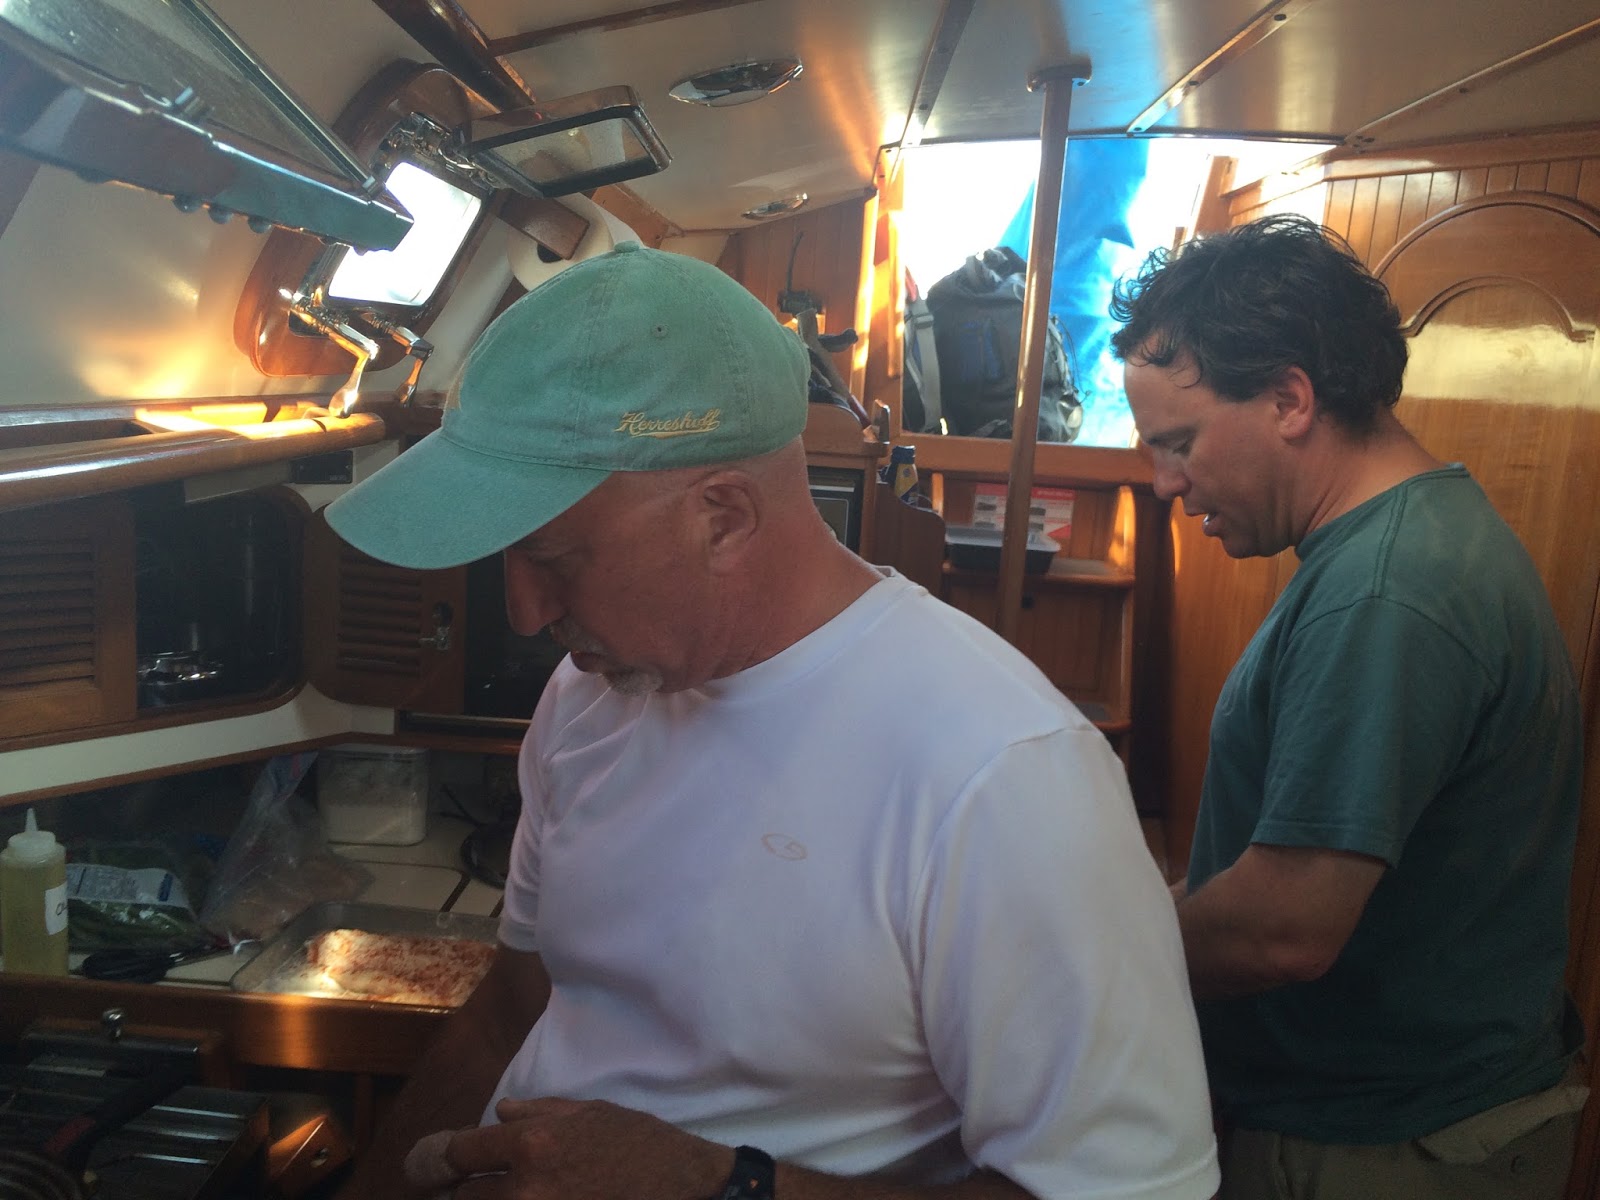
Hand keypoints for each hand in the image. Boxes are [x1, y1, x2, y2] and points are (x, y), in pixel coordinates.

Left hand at [409, 1096, 731, 1199]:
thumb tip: (499, 1113)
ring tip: (497, 1193)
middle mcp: (527, 1187)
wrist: (682, 1186)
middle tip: (468, 1187)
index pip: (460, 1153)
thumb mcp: (589, 1112)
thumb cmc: (638, 1142)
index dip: (442, 1158)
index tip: (438, 1164)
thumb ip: (538, 1110)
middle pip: (465, 1198)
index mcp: (532, 1143)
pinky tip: (527, 1199)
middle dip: (464, 1191)